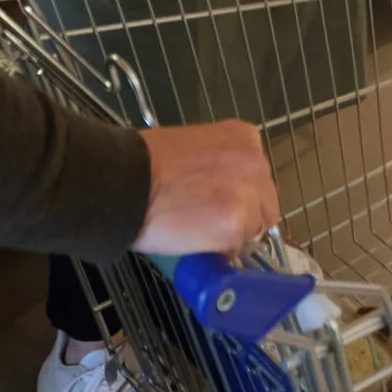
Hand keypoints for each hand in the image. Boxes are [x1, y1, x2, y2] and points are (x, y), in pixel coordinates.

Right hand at [134, 122, 279, 256]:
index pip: (258, 178)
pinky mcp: (234, 228)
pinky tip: (192, 241)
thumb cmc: (148, 160)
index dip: (240, 195)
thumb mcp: (195, 146)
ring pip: (251, 230)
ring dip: (229, 235)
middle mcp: (255, 165)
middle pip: (264, 205)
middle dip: (242, 217)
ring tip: (195, 231)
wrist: (127, 180)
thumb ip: (218, 165)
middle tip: (208, 221)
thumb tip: (222, 192)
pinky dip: (217, 252)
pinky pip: (233, 250)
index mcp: (245, 139)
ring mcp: (248, 197)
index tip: (218, 201)